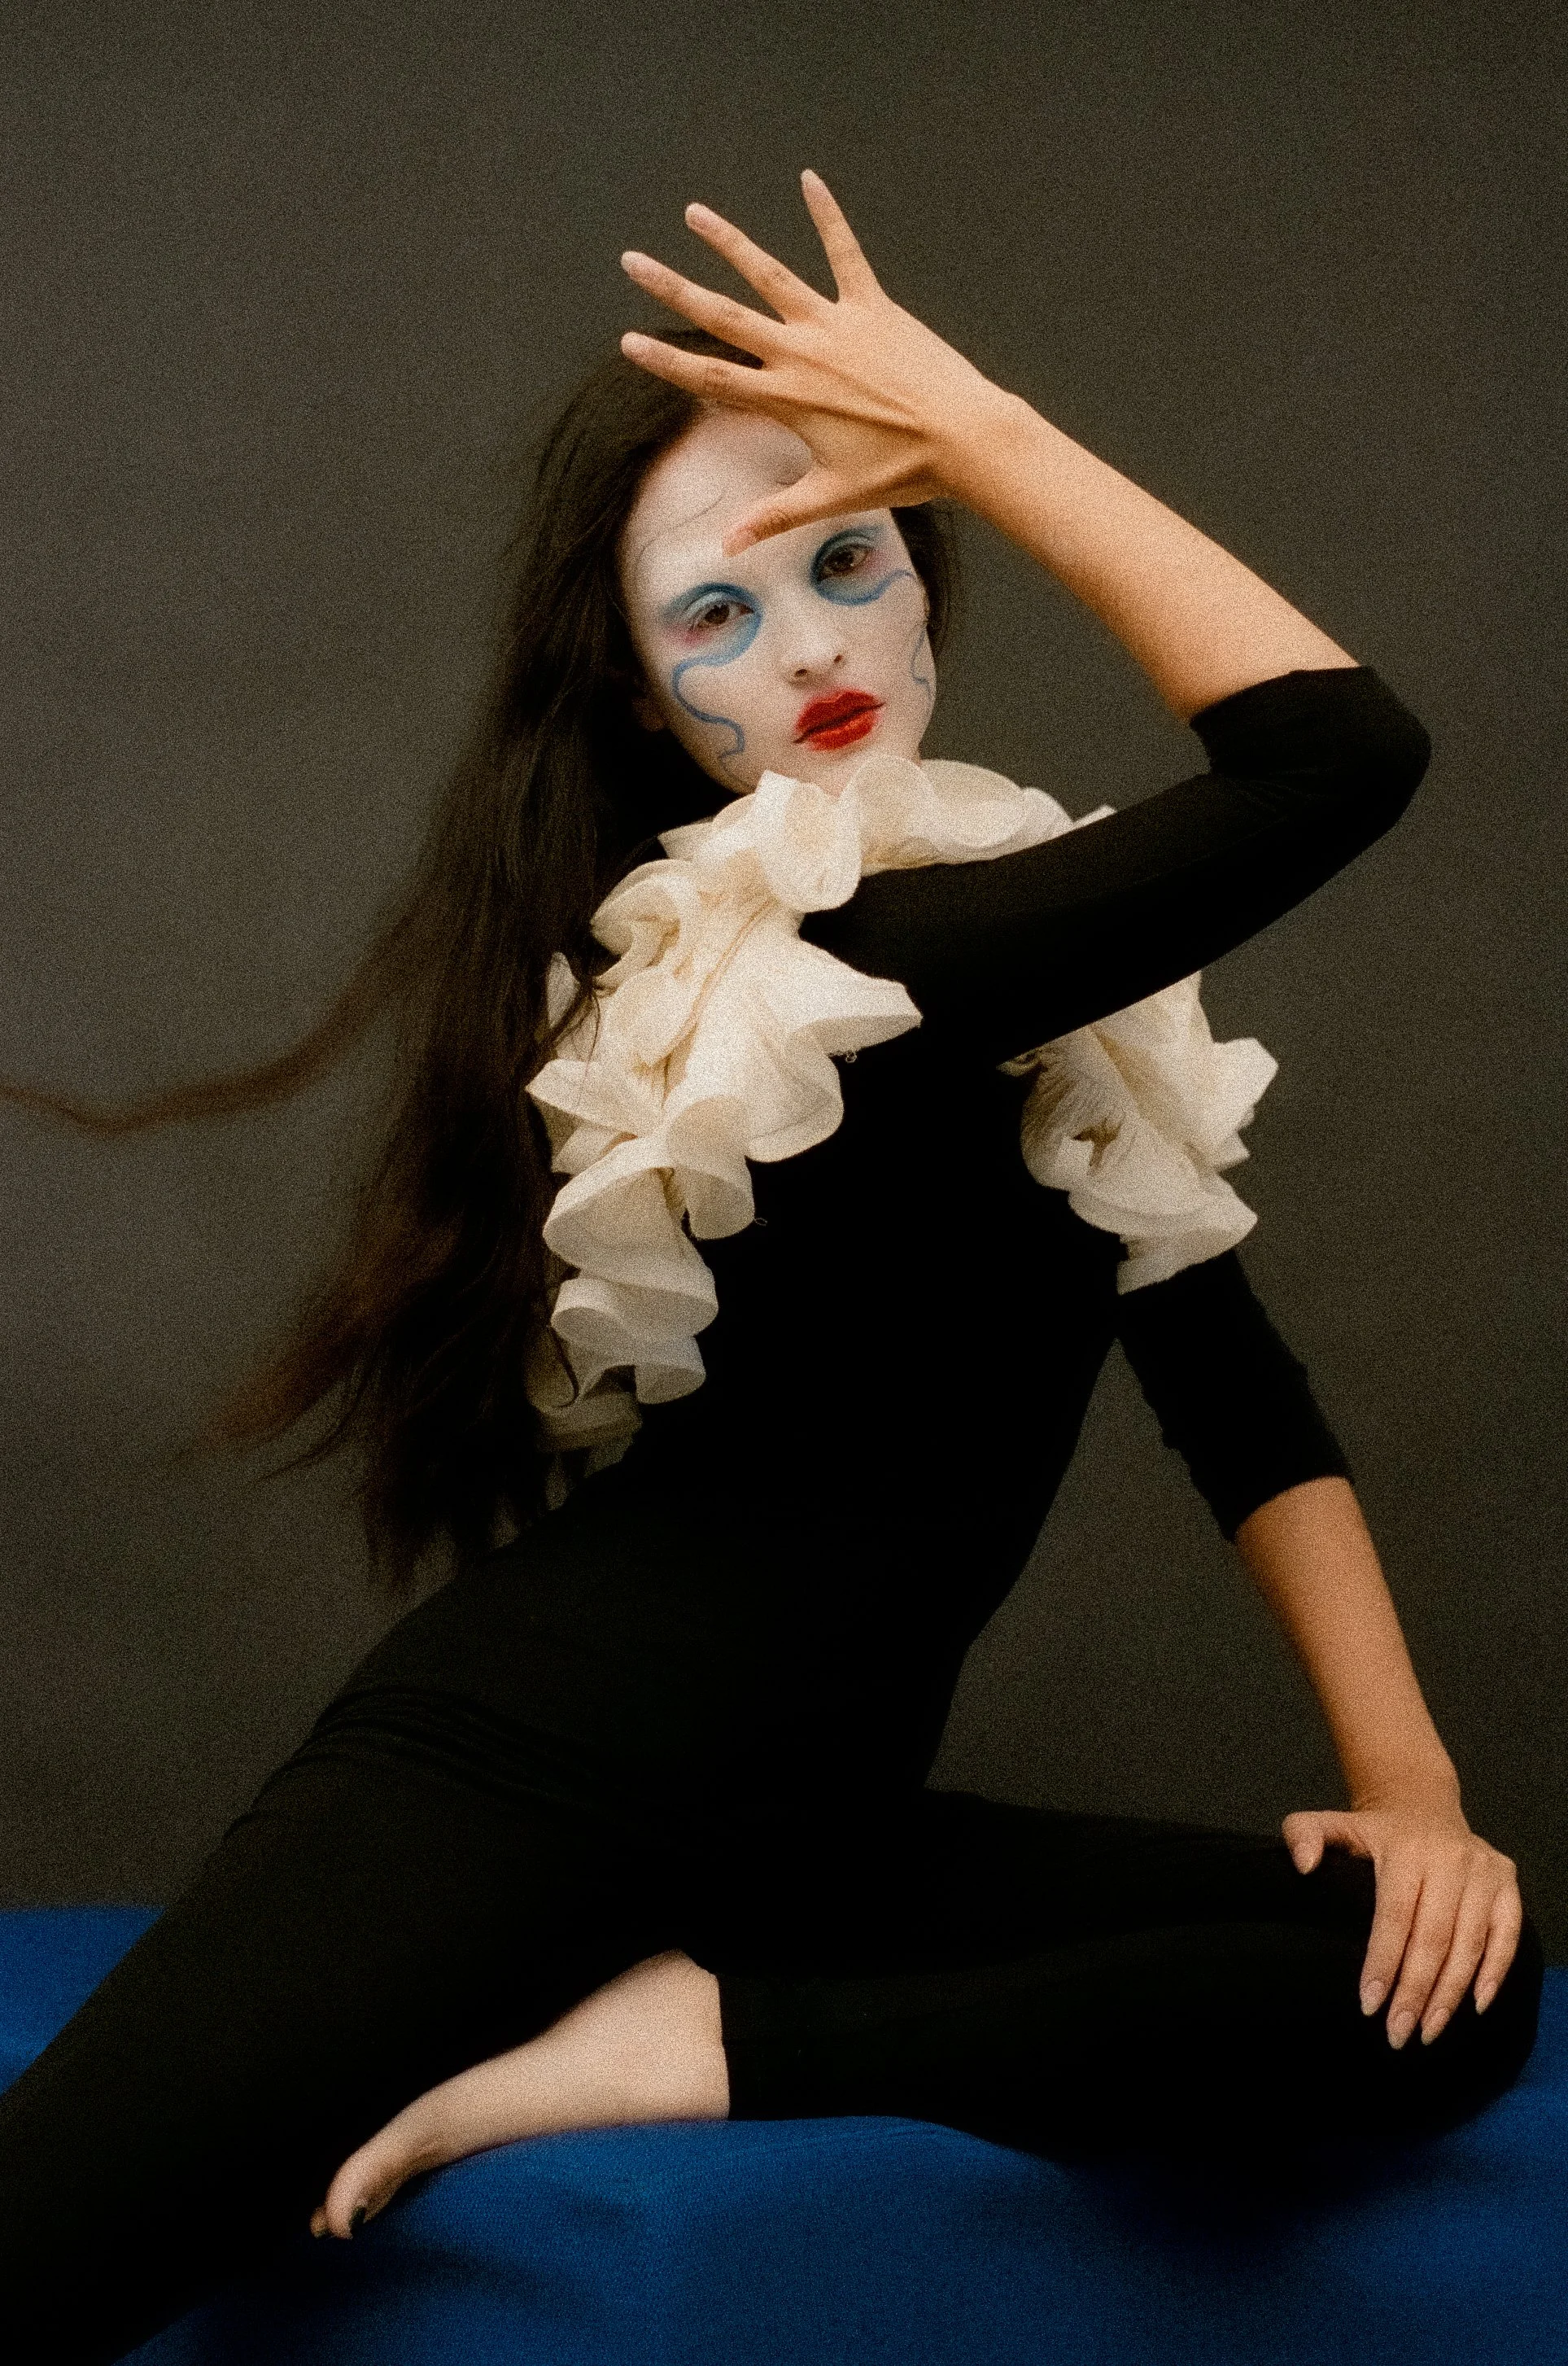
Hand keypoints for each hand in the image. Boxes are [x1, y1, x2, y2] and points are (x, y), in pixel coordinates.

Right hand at [619, 170, 1012, 551]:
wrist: (963, 437)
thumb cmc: (901, 472)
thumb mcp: (831, 497)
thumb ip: (774, 516)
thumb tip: (727, 547)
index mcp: (786, 398)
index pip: (711, 379)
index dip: (666, 361)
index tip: (628, 340)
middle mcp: (801, 353)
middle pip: (723, 316)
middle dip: (674, 288)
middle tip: (633, 261)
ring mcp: (835, 324)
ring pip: (770, 274)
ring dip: (729, 242)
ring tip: (694, 213)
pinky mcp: (872, 306)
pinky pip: (844, 252)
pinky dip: (827, 215)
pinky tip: (809, 180)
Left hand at [1282, 1799, 1521, 2049]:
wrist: (1423, 1807)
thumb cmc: (1374, 1832)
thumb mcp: (1331, 1822)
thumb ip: (1303, 1834)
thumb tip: (1303, 1865)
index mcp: (1406, 1849)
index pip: (1394, 1916)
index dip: (1383, 1963)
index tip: (1368, 2005)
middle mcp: (1451, 1858)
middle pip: (1433, 1938)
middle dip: (1415, 1992)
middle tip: (1397, 2034)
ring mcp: (1485, 1871)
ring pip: (1469, 1944)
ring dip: (1450, 1994)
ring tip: (1427, 2031)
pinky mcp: (1507, 1884)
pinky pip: (1506, 1935)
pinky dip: (1494, 1973)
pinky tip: (1475, 2006)